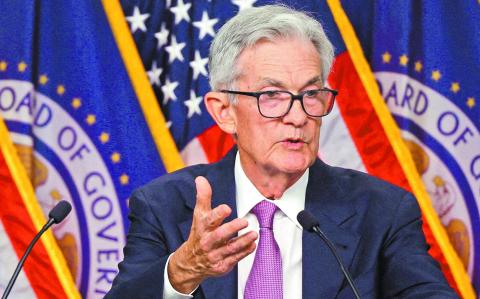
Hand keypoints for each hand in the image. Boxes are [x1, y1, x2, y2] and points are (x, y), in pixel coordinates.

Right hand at [168, 176, 257, 292]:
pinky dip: (245, 252)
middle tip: (245, 221)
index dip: (217, 214)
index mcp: (202, 228)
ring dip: (243, 241)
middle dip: (232, 228)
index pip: (209, 220)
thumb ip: (203, 197)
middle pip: (220, 235)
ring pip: (230, 249)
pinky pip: (234, 259)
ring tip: (254, 234)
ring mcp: (214, 255)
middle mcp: (207, 242)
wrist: (190, 262)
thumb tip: (201, 179)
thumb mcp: (199, 215)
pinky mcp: (221, 265)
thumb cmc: (198, 234)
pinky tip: (252, 245)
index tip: (227, 208)